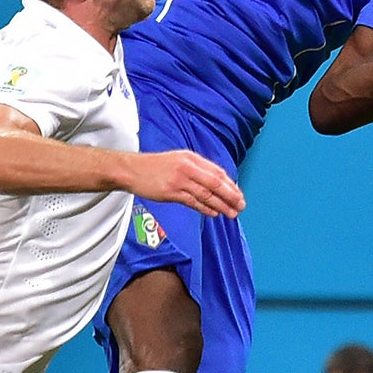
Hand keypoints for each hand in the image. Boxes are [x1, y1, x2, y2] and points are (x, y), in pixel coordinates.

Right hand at [123, 150, 243, 216]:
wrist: (131, 169)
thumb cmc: (154, 167)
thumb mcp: (177, 160)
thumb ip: (195, 169)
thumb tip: (214, 182)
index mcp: (191, 158)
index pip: (217, 172)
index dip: (230, 184)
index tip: (238, 194)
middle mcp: (187, 167)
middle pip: (215, 182)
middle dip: (231, 195)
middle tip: (241, 205)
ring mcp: (179, 179)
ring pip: (206, 194)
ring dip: (221, 205)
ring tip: (232, 213)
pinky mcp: (170, 192)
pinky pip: (193, 202)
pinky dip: (205, 208)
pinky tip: (214, 213)